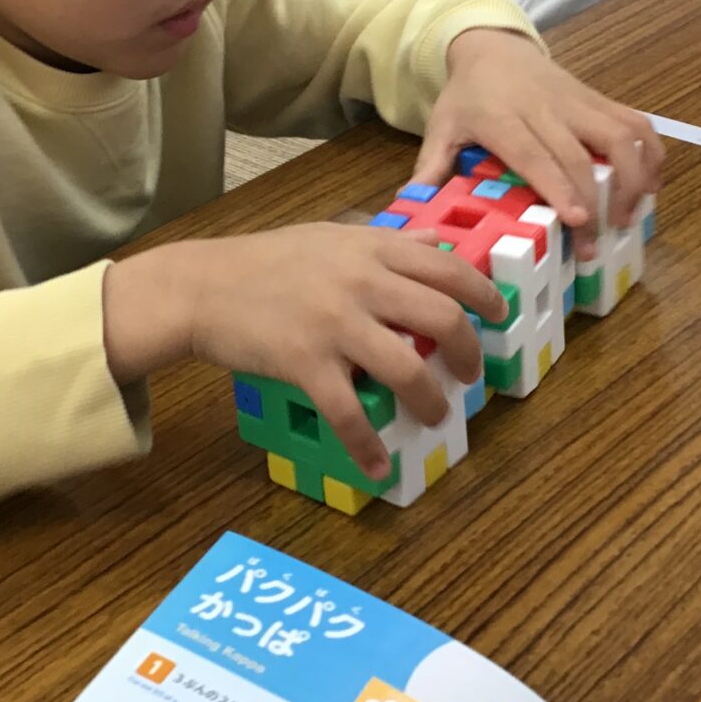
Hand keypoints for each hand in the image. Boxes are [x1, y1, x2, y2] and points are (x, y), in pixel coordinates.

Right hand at [104, 226, 507, 478]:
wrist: (201, 286)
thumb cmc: (265, 261)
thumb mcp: (331, 236)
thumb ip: (384, 242)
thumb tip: (435, 241)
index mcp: (371, 248)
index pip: (447, 267)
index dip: (483, 294)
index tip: (499, 314)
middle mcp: (361, 282)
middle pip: (442, 316)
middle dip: (468, 352)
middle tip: (471, 374)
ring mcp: (334, 323)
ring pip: (407, 367)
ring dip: (431, 401)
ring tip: (437, 417)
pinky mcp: (306, 363)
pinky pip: (349, 412)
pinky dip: (368, 446)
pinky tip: (377, 466)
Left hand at [412, 28, 663, 259]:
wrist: (492, 45)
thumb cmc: (467, 95)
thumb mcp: (442, 127)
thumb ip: (430, 168)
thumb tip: (409, 212)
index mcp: (503, 118)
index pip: (536, 153)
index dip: (560, 185)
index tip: (577, 219)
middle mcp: (546, 108)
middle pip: (581, 154)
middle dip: (596, 201)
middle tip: (597, 244)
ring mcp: (577, 101)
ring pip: (619, 135)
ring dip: (633, 178)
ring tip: (629, 218)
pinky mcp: (598, 98)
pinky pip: (635, 121)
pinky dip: (652, 152)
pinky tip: (652, 185)